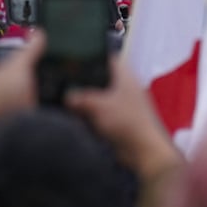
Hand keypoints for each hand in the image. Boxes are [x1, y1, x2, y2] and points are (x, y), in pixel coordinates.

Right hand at [66, 52, 179, 177]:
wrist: (143, 153)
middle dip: (82, 80)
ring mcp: (120, 104)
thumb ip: (78, 97)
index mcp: (124, 76)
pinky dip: (88, 114)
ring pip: (96, 95)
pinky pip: (97, 112)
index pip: (106, 56)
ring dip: (84, 99)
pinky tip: (74, 116)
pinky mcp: (117, 120)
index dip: (90, 53)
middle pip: (98, 76)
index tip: (73, 55)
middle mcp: (123, 87)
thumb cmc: (130, 124)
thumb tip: (66, 97)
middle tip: (63, 78)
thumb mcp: (97, 105)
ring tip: (65, 97)